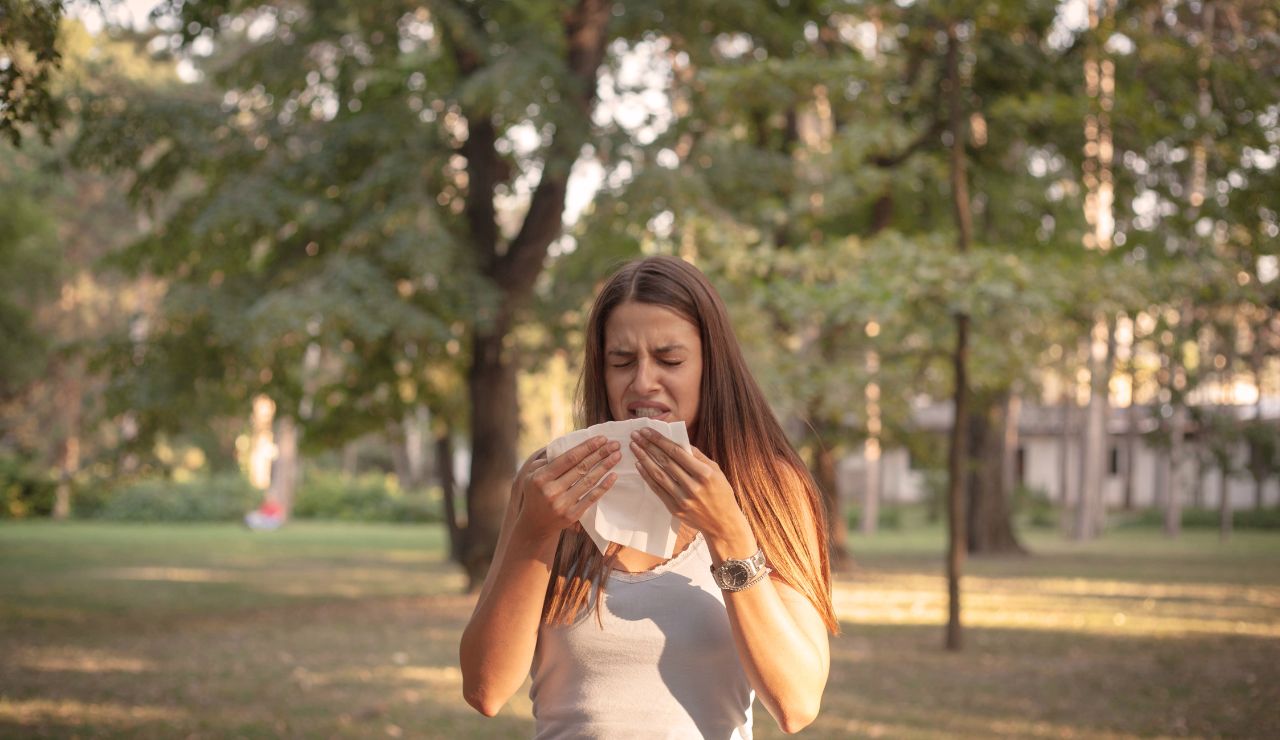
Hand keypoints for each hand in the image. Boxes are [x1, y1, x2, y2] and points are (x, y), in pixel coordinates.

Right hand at [514, 436, 620, 542]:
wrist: (534, 524)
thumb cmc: (535, 493)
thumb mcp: (531, 474)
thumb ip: (546, 460)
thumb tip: (567, 445)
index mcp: (541, 477)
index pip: (569, 458)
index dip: (587, 447)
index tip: (601, 438)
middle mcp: (551, 491)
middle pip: (581, 468)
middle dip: (600, 454)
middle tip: (615, 444)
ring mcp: (562, 504)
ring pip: (588, 481)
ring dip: (605, 467)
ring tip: (617, 456)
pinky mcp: (571, 515)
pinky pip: (591, 498)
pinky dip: (604, 486)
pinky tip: (613, 476)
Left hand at [630, 427, 748, 541]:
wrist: (722, 523)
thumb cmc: (721, 493)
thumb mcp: (716, 470)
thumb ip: (697, 456)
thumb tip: (678, 441)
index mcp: (705, 473)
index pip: (677, 452)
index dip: (660, 440)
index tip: (647, 430)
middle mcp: (693, 486)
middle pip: (665, 462)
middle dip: (648, 446)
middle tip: (635, 435)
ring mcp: (682, 499)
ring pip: (658, 475)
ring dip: (644, 459)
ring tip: (634, 447)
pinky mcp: (675, 509)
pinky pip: (657, 489)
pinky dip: (647, 476)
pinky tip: (639, 465)